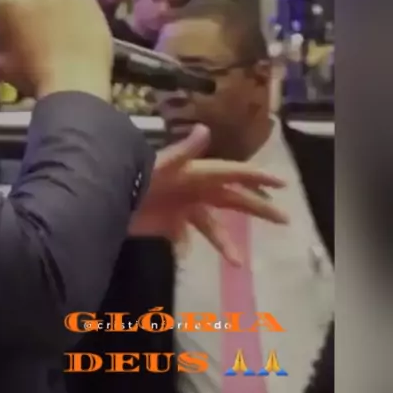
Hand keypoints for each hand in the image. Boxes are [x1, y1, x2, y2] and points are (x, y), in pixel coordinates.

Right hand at [0, 0, 112, 99]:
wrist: (75, 82)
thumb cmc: (32, 75)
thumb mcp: (1, 65)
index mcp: (12, 0)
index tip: (11, 14)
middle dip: (34, 8)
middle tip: (39, 32)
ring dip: (58, 11)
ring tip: (64, 36)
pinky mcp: (91, 3)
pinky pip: (81, 6)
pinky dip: (79, 17)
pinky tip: (82, 37)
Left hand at [130, 125, 287, 264]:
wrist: (108, 198)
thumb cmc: (139, 177)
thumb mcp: (162, 164)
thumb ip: (183, 151)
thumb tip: (205, 129)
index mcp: (199, 175)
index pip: (234, 174)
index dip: (258, 178)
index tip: (282, 183)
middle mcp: (196, 190)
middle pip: (233, 199)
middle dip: (258, 208)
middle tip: (284, 219)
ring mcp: (183, 208)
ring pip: (213, 226)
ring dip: (226, 243)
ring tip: (239, 263)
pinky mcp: (169, 224)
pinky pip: (185, 238)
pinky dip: (187, 245)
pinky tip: (187, 253)